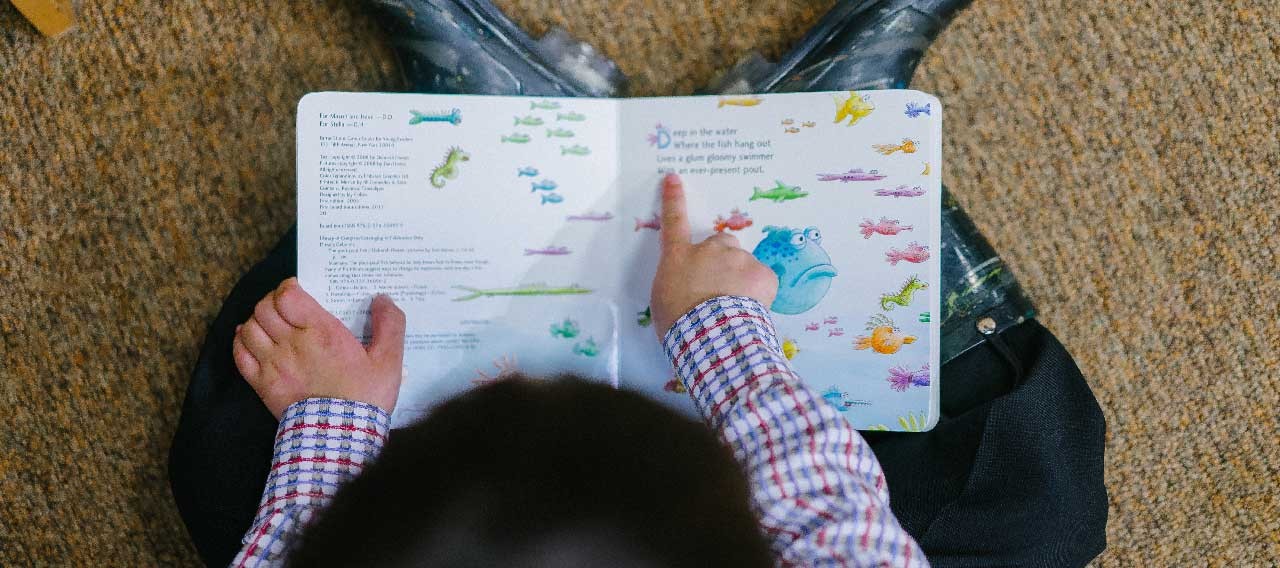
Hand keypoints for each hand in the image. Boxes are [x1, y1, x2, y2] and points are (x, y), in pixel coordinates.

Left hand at [232, 278, 405, 418]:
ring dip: (257, 320)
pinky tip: (250, 339)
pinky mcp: (263, 384)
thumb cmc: (365, 398)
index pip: (287, 295)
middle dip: (272, 301)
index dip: (288, 287)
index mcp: (321, 332)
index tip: (298, 290)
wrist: (341, 437)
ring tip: (270, 323)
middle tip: (285, 306)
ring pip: (249, 327)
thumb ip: (390, 325)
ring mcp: (273, 364)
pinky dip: (241, 342)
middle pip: (265, 307)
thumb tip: (382, 298)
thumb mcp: (389, 361)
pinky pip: (240, 354)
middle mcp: (292, 343)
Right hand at [650, 173, 777, 336]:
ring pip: (744, 263)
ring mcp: (738, 258)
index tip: (674, 179)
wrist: (710, 334)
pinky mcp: (763, 273)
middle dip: (722, 259)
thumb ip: (677, 280)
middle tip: (719, 286)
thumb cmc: (679, 322)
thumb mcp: (664, 299)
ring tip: (734, 306)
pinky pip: (763, 280)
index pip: (673, 221)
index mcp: (679, 256)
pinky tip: (750, 309)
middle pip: (721, 243)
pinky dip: (759, 292)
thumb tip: (689, 283)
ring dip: (741, 278)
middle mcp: (710, 250)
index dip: (674, 199)